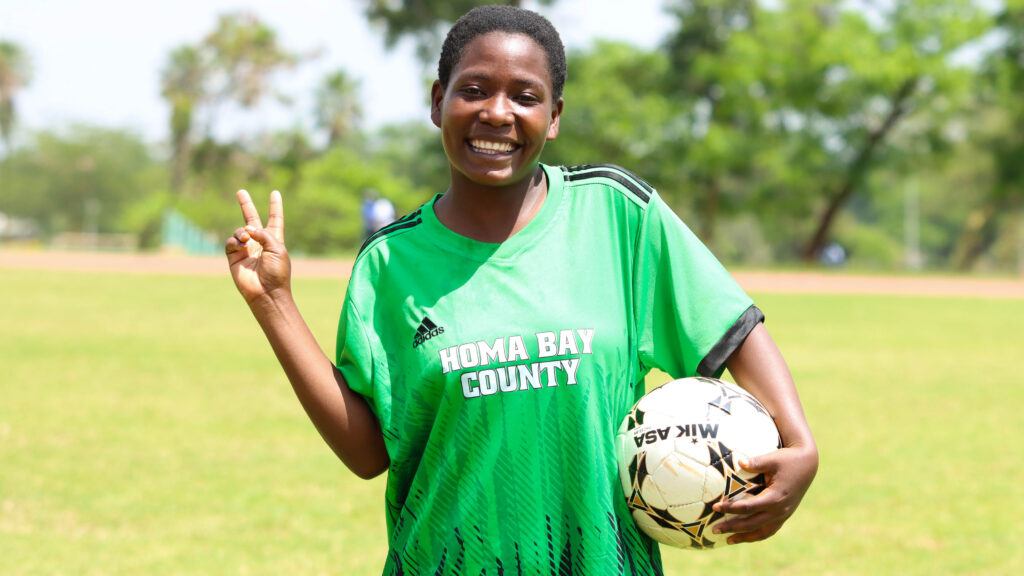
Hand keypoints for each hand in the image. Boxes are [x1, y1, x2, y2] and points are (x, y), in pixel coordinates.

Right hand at [225, 189, 290, 304]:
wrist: (266, 292)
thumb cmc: (276, 271)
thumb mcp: (276, 248)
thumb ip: (263, 233)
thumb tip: (247, 230)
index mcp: (274, 239)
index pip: (275, 218)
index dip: (275, 206)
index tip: (275, 193)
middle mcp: (259, 242)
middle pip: (252, 219)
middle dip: (246, 205)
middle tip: (240, 191)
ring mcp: (246, 249)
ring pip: (239, 231)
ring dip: (242, 232)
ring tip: (246, 240)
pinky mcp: (234, 257)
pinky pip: (231, 242)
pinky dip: (235, 241)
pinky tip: (241, 246)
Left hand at [710, 443, 817, 544]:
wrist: (807, 464)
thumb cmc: (787, 459)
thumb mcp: (772, 458)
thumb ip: (756, 462)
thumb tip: (739, 461)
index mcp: (775, 498)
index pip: (748, 507)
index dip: (731, 508)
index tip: (715, 507)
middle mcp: (780, 510)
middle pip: (752, 524)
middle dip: (732, 528)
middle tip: (714, 529)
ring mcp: (784, 515)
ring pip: (762, 533)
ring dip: (745, 537)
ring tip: (728, 540)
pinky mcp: (785, 515)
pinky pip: (769, 530)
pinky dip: (756, 535)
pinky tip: (744, 535)